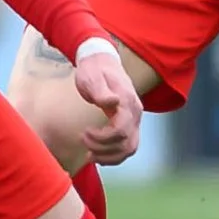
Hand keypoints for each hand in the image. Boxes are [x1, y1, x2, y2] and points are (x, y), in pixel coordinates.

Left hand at [72, 47, 142, 164]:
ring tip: (89, 155)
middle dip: (103, 149)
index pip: (121, 130)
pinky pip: (128, 146)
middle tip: (83, 141)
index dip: (103, 138)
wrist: (101, 61)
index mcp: (127, 102)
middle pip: (127, 143)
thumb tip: (112, 102)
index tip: (85, 133)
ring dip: (110, 156)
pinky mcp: (130, 123)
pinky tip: (99, 155)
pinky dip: (115, 155)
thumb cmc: (93, 70)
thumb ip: (101, 91)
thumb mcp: (92, 77)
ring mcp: (135, 119)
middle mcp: (135, 112)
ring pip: (130, 148)